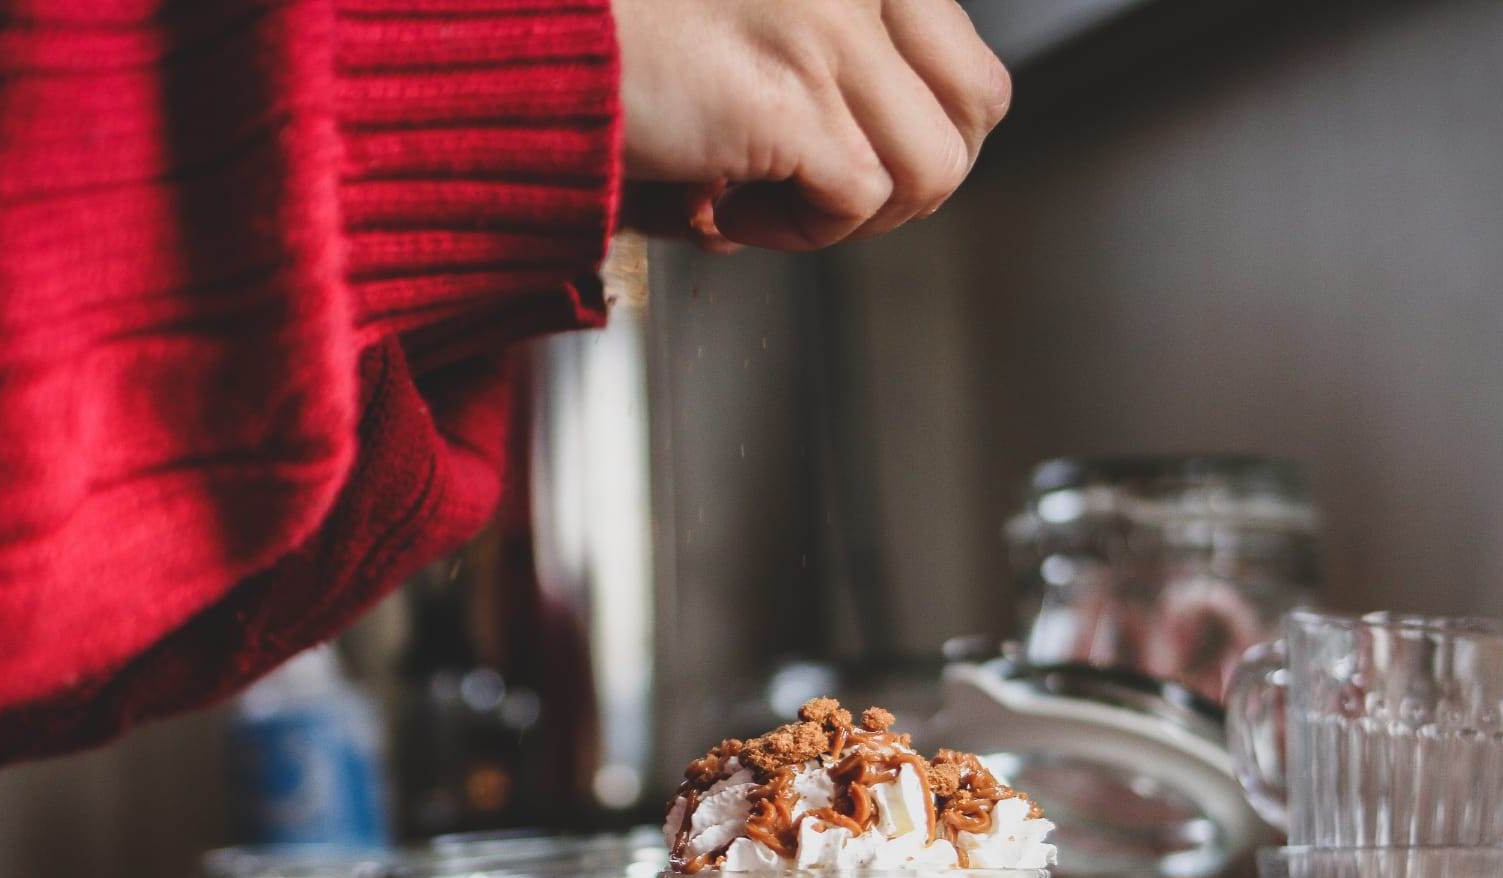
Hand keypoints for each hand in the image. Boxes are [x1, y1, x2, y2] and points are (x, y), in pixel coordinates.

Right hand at [612, 0, 1010, 249]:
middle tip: (830, 193)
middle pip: (977, 108)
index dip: (919, 129)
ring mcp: (829, 26)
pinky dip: (798, 231)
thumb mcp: (763, 15)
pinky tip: (726, 207)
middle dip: (913, 178)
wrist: (525, 40)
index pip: (964, 53)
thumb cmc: (626, 34)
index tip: (843, 153)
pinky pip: (854, 200)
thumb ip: (839, 46)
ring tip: (771, 201)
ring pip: (932, 168)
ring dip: (856, 215)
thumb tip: (914, 149)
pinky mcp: (787, 97)